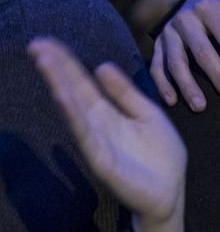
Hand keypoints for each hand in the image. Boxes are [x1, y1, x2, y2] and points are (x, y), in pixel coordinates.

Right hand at [29, 38, 185, 231]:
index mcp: (109, 113)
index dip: (67, 63)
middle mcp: (98, 126)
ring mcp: (99, 144)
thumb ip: (125, 92)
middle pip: (74, 92)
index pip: (83, 83)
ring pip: (75, 111)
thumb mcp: (146, 113)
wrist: (170, 190)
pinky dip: (77, 119)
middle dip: (57, 69)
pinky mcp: (104, 163)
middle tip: (36, 44)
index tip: (47, 42)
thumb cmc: (159, 153)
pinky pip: (88, 138)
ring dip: (61, 87)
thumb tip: (101, 65)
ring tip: (47, 63)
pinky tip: (67, 100)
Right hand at [151, 0, 219, 111]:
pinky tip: (172, 102)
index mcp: (210, 7)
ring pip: (177, 62)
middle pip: (203, 53)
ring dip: (188, 87)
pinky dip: (163, 85)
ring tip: (201, 108)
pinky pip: (157, 66)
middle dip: (219, 78)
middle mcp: (186, 18)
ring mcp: (169, 32)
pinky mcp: (159, 43)